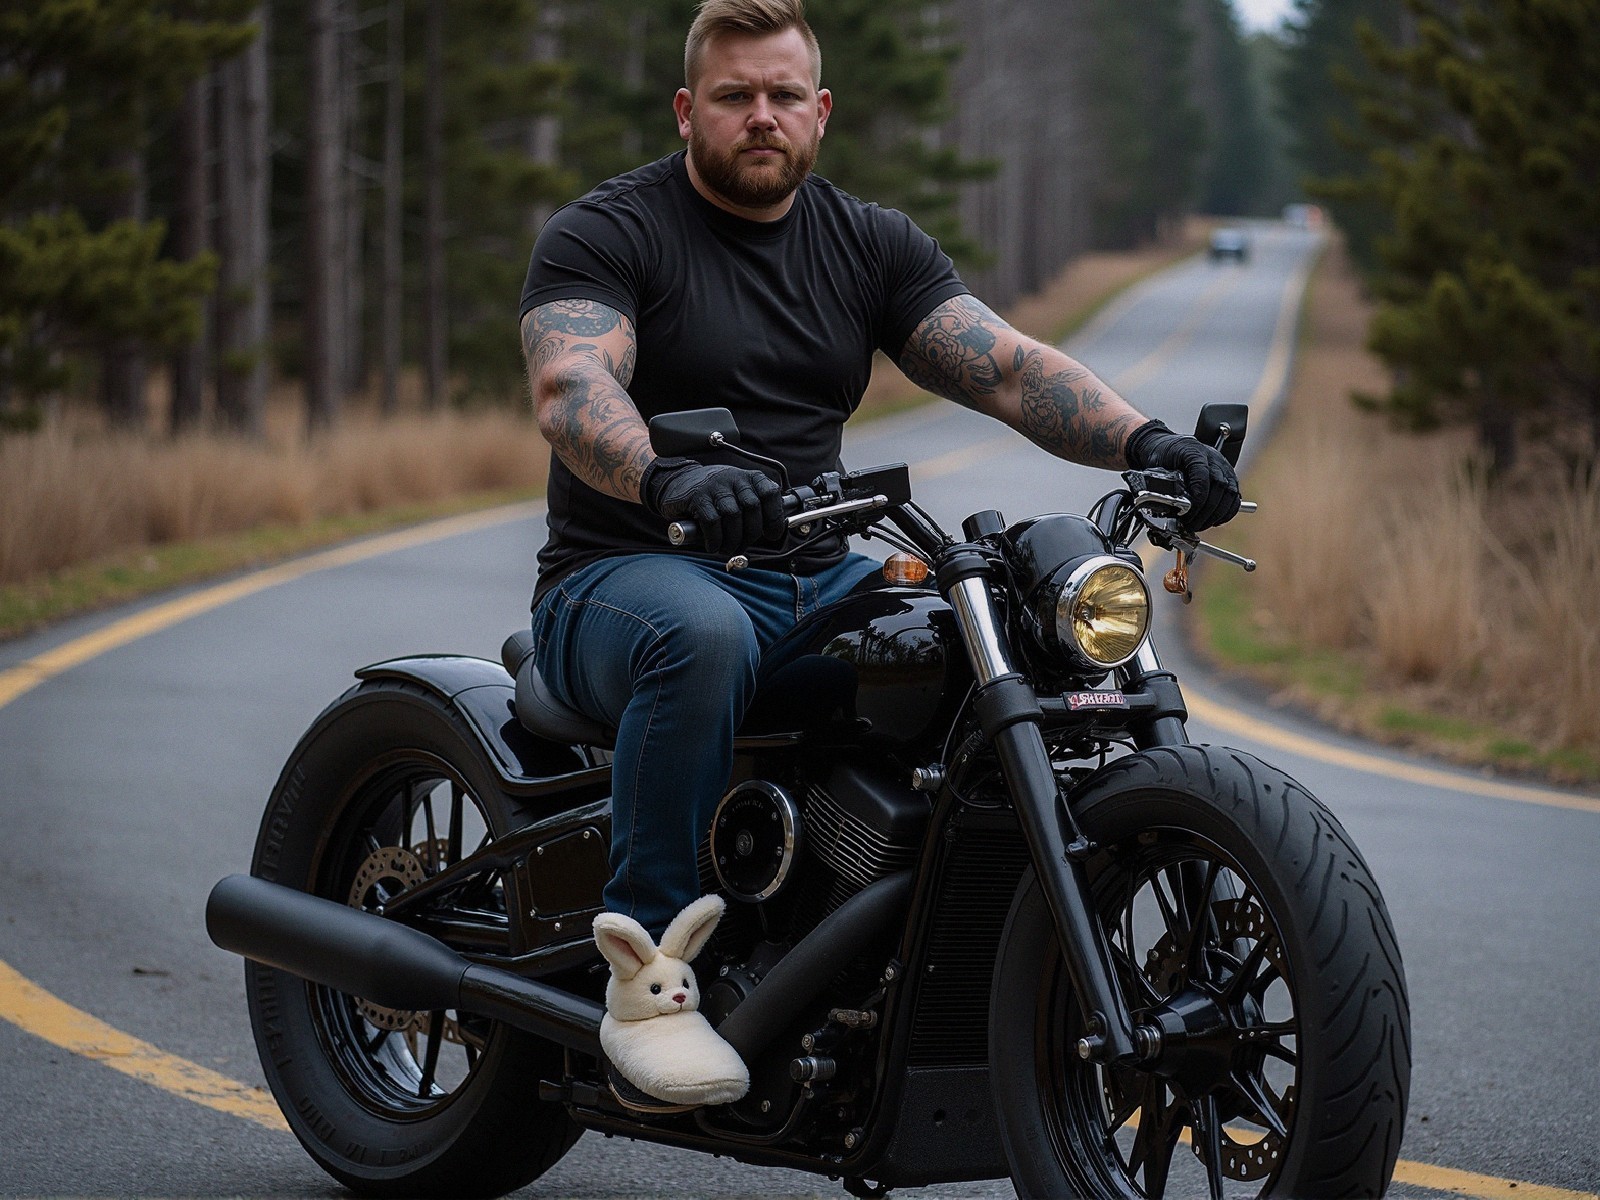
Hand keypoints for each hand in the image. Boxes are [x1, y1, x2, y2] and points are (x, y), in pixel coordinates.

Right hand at [642, 458, 785, 555]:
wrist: (676, 484)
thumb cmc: (712, 496)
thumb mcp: (735, 494)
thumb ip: (753, 507)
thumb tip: (771, 532)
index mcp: (747, 477)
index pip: (769, 492)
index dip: (774, 516)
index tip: (772, 534)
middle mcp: (733, 477)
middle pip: (752, 507)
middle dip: (751, 534)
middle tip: (742, 546)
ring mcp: (714, 485)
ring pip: (733, 515)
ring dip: (733, 539)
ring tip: (727, 549)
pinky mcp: (697, 496)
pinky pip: (712, 521)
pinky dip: (715, 539)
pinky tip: (713, 545)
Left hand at [1125, 419, 1240, 529]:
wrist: (1164, 446)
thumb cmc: (1160, 455)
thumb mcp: (1155, 465)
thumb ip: (1162, 483)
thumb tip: (1167, 506)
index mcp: (1193, 452)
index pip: (1202, 475)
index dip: (1199, 496)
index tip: (1188, 512)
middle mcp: (1213, 458)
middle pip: (1219, 486)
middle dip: (1206, 511)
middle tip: (1192, 525)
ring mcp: (1223, 467)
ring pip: (1230, 493)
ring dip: (1216, 514)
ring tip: (1200, 525)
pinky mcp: (1228, 477)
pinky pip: (1235, 497)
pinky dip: (1227, 512)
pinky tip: (1215, 521)